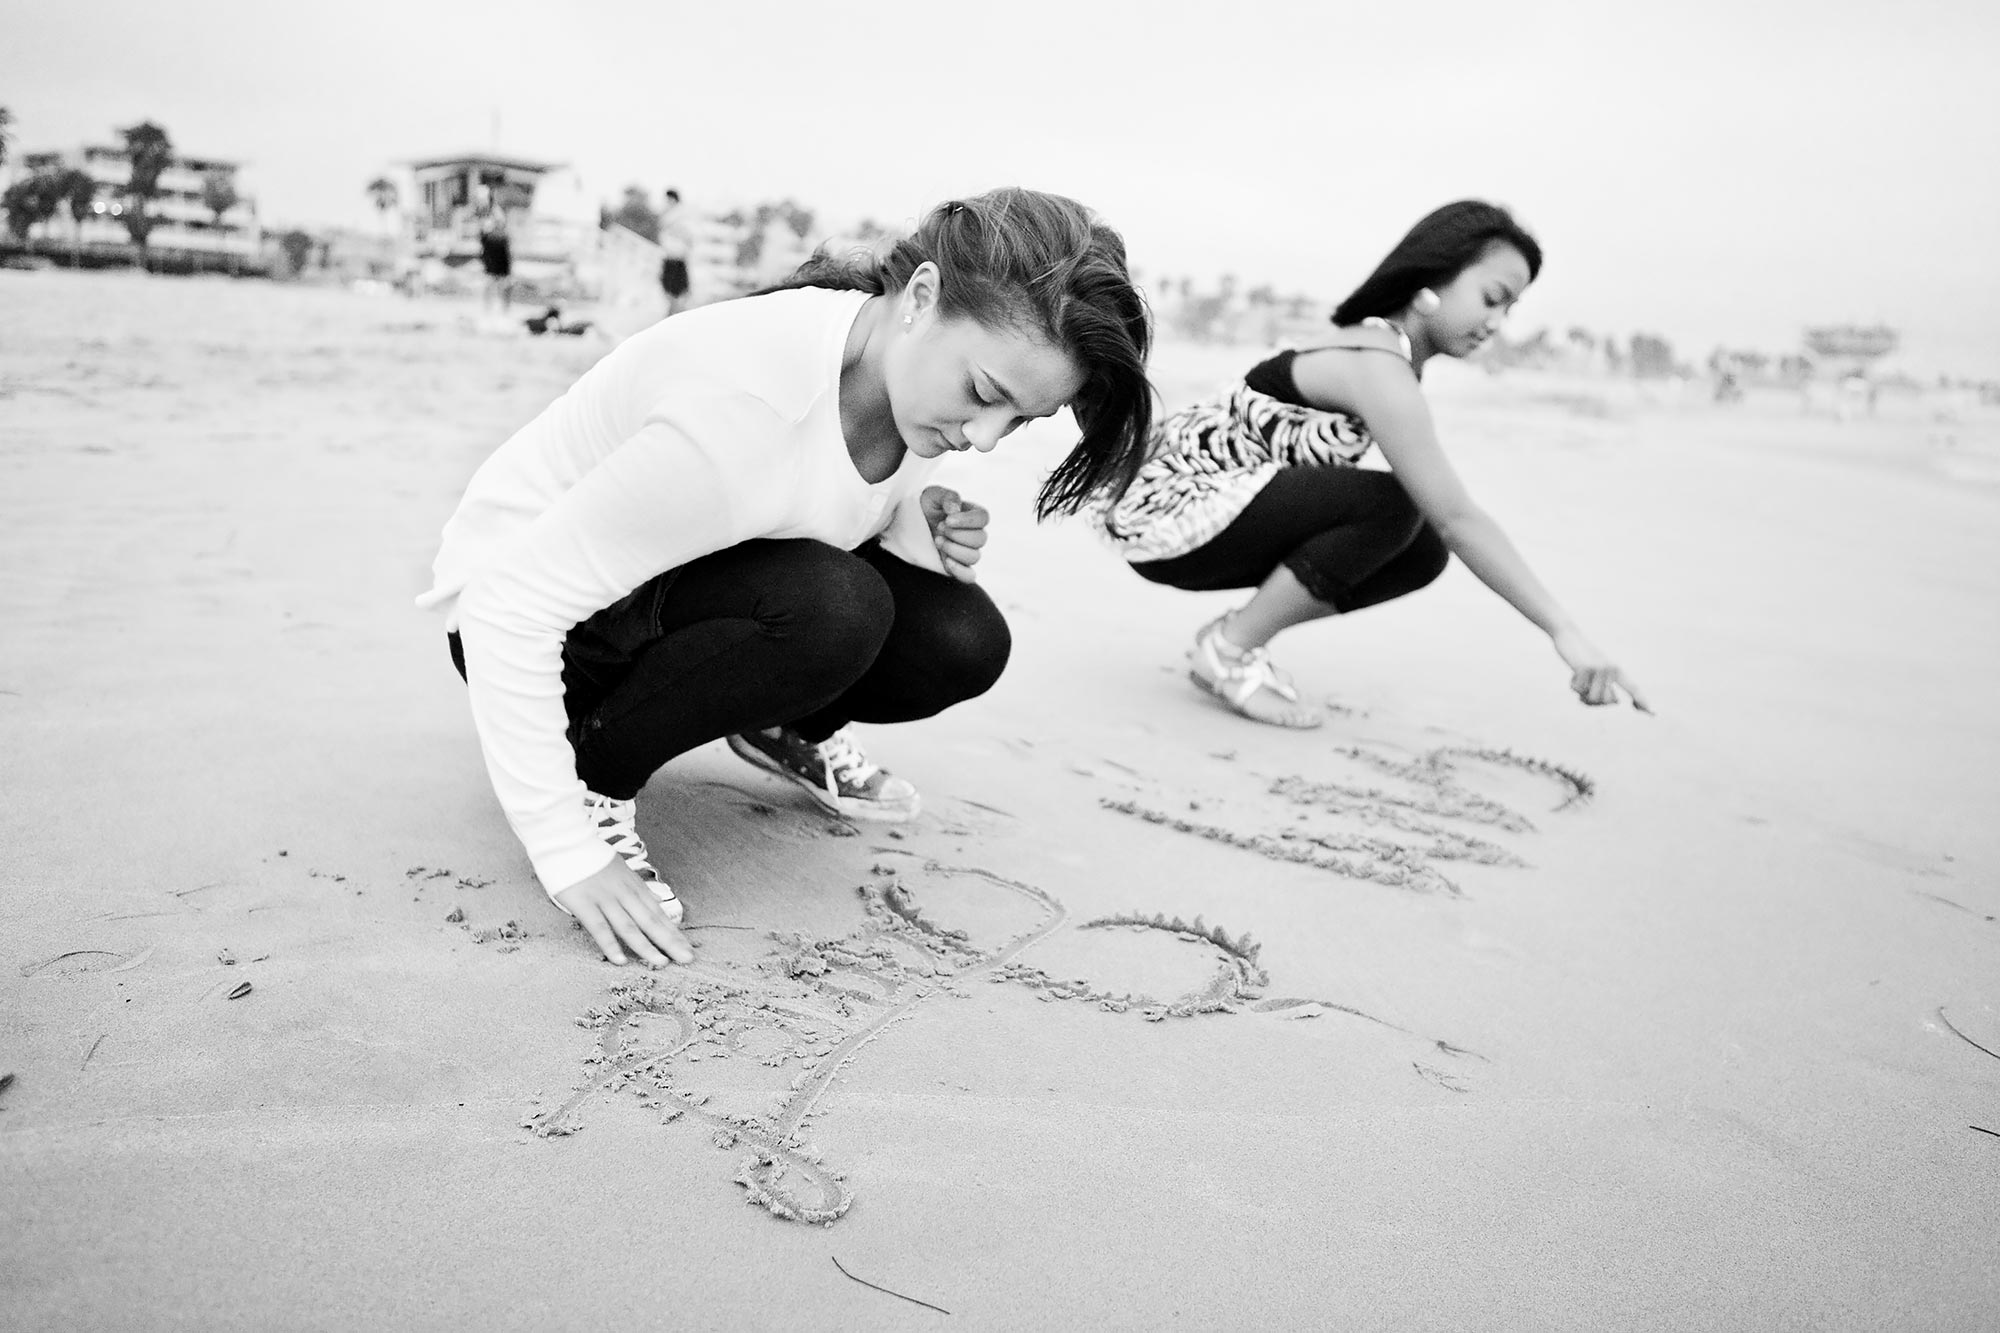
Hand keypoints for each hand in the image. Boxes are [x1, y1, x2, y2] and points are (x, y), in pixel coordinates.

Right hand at [553, 857, 695, 966]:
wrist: (565, 840)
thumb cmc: (592, 857)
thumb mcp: (622, 869)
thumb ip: (639, 888)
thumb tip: (658, 900)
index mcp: (633, 885)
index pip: (658, 913)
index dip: (673, 932)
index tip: (687, 948)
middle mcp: (623, 893)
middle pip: (650, 921)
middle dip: (670, 941)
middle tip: (687, 959)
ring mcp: (604, 898)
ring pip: (629, 926)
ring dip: (646, 946)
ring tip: (661, 963)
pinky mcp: (583, 903)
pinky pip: (599, 927)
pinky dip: (610, 944)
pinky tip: (620, 960)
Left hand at [920, 485, 988, 582]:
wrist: (911, 523)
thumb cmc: (927, 506)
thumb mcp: (934, 494)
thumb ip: (948, 497)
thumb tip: (955, 509)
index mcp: (972, 515)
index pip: (983, 518)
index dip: (968, 520)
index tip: (948, 519)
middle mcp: (973, 534)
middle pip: (980, 539)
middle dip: (957, 534)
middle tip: (939, 528)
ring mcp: (966, 552)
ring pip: (974, 557)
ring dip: (954, 549)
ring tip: (937, 540)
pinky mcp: (957, 567)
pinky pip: (969, 576)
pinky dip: (960, 571)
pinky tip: (946, 561)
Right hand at [1552, 628, 1652, 713]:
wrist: (1568, 636)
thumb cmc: (1581, 656)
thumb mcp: (1596, 670)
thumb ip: (1607, 686)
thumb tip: (1616, 702)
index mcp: (1616, 670)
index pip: (1633, 687)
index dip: (1642, 700)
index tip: (1653, 713)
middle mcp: (1611, 669)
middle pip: (1608, 701)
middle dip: (1594, 703)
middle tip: (1582, 696)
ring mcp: (1599, 669)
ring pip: (1594, 699)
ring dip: (1582, 695)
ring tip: (1578, 683)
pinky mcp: (1585, 669)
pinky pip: (1579, 690)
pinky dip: (1573, 686)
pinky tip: (1572, 674)